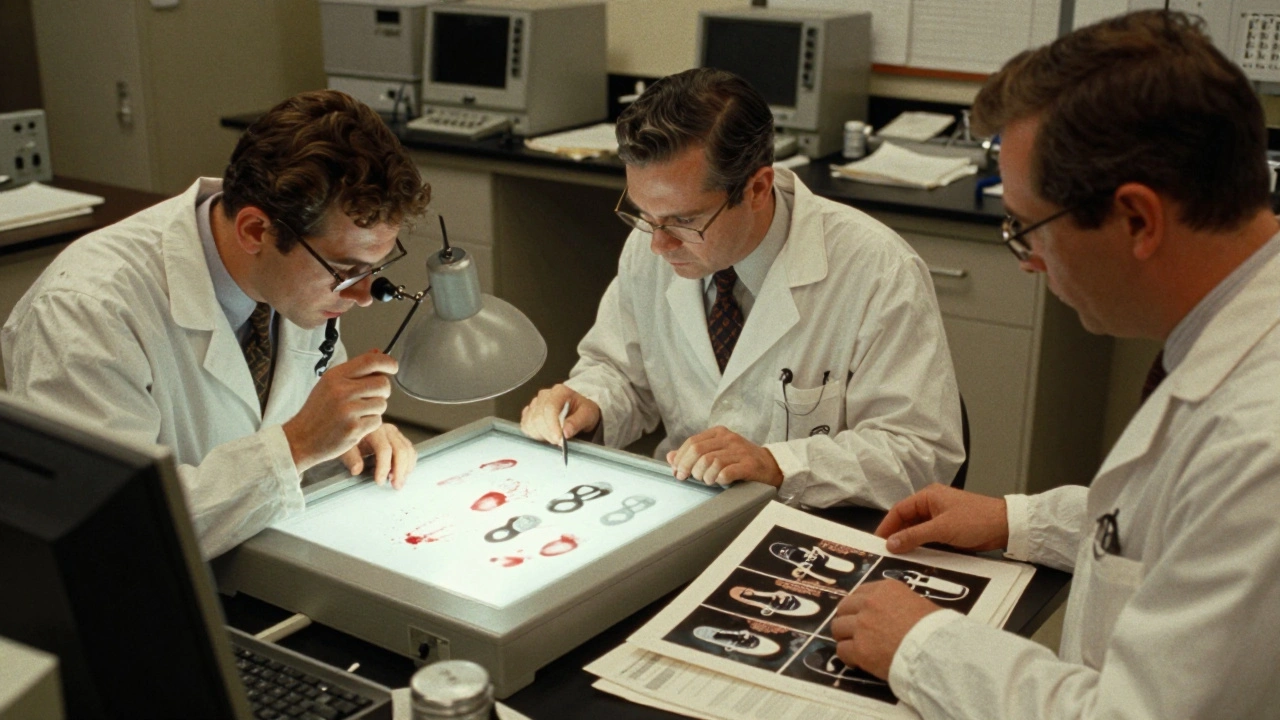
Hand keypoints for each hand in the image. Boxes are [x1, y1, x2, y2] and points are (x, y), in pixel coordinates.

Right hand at [283, 351, 396, 472]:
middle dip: (383, 391)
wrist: (300, 439)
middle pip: (382, 383)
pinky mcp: (353, 428)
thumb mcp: (330, 384)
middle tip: (371, 397)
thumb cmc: (317, 411)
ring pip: (382, 403)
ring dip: (375, 409)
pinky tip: (355, 425)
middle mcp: (341, 391)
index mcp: (335, 376)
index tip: (393, 367)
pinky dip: (370, 424)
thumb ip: (355, 369)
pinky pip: (377, 421)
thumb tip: (378, 352)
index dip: (387, 362)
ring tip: (358, 413)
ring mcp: (347, 410)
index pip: (370, 361)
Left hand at [339, 422, 415, 488]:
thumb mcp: (344, 448)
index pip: (384, 450)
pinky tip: (402, 474)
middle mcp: (387, 430)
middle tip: (396, 486)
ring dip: (406, 469)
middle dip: (400, 470)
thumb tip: (357, 470)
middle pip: (400, 450)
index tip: (380, 482)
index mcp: (373, 430)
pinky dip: (409, 463)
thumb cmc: (347, 440)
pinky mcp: (400, 438)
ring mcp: (395, 433)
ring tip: (398, 483)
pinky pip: (410, 451)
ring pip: (408, 451)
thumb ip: (351, 458)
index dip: (384, 467)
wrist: (351, 430)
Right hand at [520, 384, 599, 446]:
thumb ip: (577, 422)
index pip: (549, 408)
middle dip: (548, 433)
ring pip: (530, 422)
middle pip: (538, 417)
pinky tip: (545, 434)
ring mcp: (535, 403)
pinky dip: (534, 433)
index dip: (552, 426)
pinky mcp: (529, 412)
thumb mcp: (588, 415)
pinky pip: (525, 425)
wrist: (579, 410)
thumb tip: (566, 432)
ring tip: (554, 436)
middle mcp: (545, 395)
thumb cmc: (583, 410)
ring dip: (541, 435)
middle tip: (559, 441)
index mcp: (559, 392)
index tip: (559, 439)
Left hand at [665, 426, 782, 486]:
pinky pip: (727, 472)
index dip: (680, 458)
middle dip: (689, 467)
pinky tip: (720, 482)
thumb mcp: (716, 452)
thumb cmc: (740, 460)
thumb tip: (670, 457)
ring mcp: (740, 451)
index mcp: (719, 433)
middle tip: (689, 478)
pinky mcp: (749, 465)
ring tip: (707, 481)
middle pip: (698, 451)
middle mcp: (729, 439)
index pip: (692, 442)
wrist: (771, 466)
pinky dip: (719, 479)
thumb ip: (694, 454)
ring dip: (704, 475)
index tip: (677, 471)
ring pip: (711, 462)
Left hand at [832, 580, 941, 679]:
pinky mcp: (859, 649)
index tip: (859, 614)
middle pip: (844, 608)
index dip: (858, 605)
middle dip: (847, 619)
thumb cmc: (936, 629)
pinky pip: (841, 650)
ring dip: (844, 637)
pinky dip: (847, 656)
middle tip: (854, 631)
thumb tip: (897, 613)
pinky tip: (857, 661)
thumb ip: (900, 604)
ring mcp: (862, 626)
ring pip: (838, 628)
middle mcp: (870, 604)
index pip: (860, 592)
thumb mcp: (920, 604)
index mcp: (886, 590)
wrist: (936, 651)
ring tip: (854, 646)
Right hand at [876, 483, 1008, 553]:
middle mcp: (932, 505)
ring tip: (899, 558)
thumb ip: (914, 536)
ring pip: (918, 531)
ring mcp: (940, 518)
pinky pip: (929, 539)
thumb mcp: (941, 528)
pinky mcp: (949, 530)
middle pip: (907, 521)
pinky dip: (922, 547)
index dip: (887, 526)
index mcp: (928, 496)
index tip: (877, 542)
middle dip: (897, 536)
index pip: (899, 510)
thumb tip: (891, 543)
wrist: (1006, 527)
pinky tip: (917, 558)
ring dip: (910, 543)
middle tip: (886, 553)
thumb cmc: (976, 519)